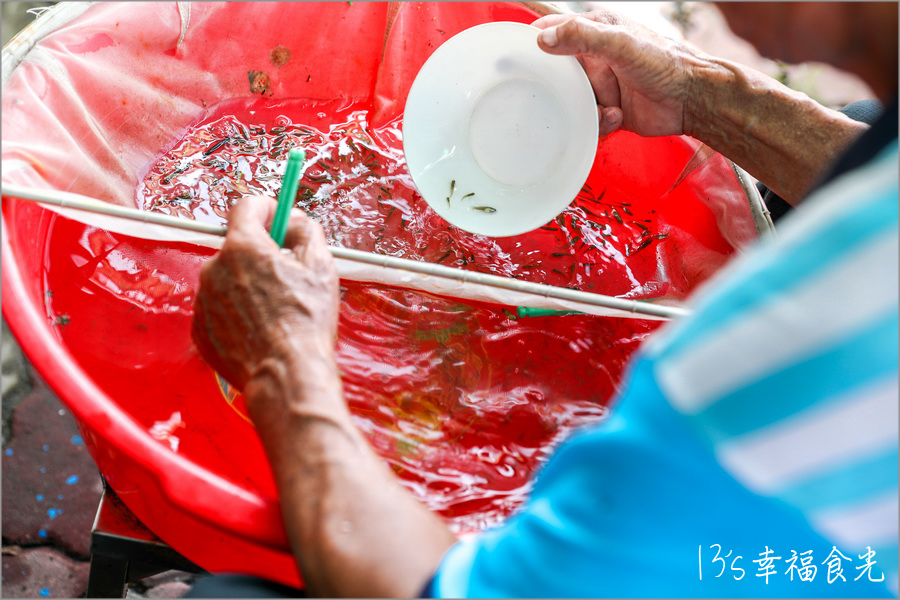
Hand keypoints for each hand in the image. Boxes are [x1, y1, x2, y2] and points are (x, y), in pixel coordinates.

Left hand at [191, 195, 338, 395]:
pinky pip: (219, 308)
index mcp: (243, 247)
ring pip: (228, 279)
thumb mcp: (321, 266)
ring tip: (276, 310)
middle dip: (262, 254)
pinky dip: (237, 313)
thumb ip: (306, 230)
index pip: (246, 206)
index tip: (279, 218)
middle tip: (288, 275)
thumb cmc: (306, 322)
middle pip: (238, 246)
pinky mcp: (200, 329)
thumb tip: (295, 220)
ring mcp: (203, 300)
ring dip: (249, 285)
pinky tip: (261, 328)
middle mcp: (214, 268)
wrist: (286, 375)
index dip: (268, 208)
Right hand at [533, 10, 705, 137]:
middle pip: (556, 73)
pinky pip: (587, 121)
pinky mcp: (607, 111)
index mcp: (596, 31)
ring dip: (580, 109)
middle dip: (553, 87)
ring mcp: (601, 85)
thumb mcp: (620, 44)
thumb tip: (542, 39)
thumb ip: (582, 37)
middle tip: (550, 96)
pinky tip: (617, 117)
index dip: (532, 43)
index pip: (552, 30)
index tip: (514, 58)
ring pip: (570, 101)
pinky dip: (597, 123)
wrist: (694, 100)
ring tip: (603, 107)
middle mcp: (595, 58)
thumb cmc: (665, 64)